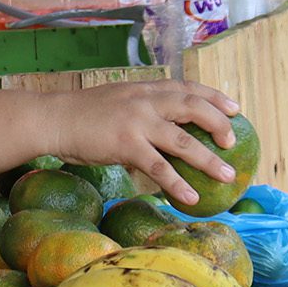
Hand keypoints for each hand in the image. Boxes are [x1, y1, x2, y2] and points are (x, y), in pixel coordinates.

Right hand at [48, 80, 240, 206]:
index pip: (188, 88)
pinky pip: (159, 168)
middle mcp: (146, 101)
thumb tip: (161, 136)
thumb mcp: (118, 102)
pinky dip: (177, 184)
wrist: (53, 119)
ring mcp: (137, 122)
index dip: (215, 97)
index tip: (235, 108)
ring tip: (226, 175)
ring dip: (208, 160)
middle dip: (219, 123)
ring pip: (183, 141)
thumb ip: (142, 112)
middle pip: (194, 107)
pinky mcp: (126, 145)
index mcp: (145, 89)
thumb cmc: (82, 115)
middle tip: (232, 141)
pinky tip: (190, 198)